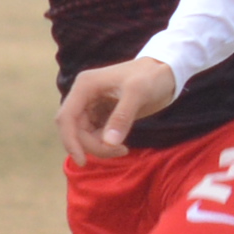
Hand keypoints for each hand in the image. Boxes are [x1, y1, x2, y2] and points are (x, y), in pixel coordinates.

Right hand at [60, 59, 176, 160]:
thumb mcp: (138, 92)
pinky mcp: (102, 115)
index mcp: (85, 86)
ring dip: (99, 147)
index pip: (66, 118)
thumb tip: (109, 143)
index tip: (83, 161)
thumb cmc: (152, 76)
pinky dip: (104, 145)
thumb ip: (122, 117)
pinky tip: (121, 145)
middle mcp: (84, 96)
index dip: (70, 141)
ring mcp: (92, 106)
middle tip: (119, 151)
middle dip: (92, 145)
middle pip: (74, 130)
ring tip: (123, 148)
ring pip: (84, 135)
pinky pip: (95, 135)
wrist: (166, 72)